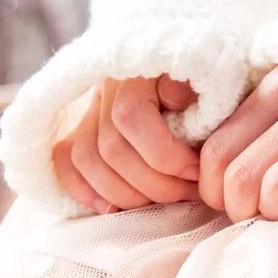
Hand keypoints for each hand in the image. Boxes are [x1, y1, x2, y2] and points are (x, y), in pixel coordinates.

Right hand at [53, 76, 200, 213]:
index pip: (131, 115)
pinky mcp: (78, 128)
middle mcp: (106, 85)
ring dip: (127, 194)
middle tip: (188, 193)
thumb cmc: (211, 85)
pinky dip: (86, 190)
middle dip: (154, 183)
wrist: (199, 69)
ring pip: (87, 160)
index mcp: (138, 69)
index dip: (165, 155)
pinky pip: (64, 161)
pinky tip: (115, 208)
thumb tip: (175, 97)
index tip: (196, 172)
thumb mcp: (213, 78)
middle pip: (111, 148)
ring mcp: (89, 108)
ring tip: (164, 200)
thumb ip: (198, 84)